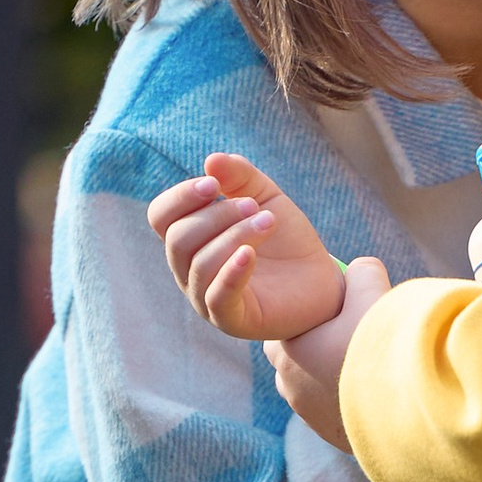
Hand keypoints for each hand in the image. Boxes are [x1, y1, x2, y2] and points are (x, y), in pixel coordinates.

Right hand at [149, 154, 346, 342]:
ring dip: (235, 236)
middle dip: (215, 216)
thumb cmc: (284, 240)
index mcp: (190, 239)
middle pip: (178, 238)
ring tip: (268, 222)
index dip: (181, 197)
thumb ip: (240, 176)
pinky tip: (251, 254)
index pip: (161, 216)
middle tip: (253, 206)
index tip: (214, 184)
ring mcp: (206, 298)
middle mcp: (189, 271)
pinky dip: (231, 272)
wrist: (320, 280)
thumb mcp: (265, 197)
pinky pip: (217, 298)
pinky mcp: (231, 320)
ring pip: (200, 264)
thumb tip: (211, 161)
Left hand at [269, 256, 390, 451]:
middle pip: (300, 359)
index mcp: (287, 351)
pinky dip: (354, 402)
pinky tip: (381, 392)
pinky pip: (338, 413)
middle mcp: (290, 387)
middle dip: (321, 349)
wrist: (408, 405)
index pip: (287, 328)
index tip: (341, 314)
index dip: (314, 318)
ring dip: (337, 378)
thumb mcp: (373, 289)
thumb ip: (361, 271)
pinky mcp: (335, 440)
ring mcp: (311, 418)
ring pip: (318, 389)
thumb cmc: (382, 344)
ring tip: (371, 368)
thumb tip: (360, 271)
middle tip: (355, 338)